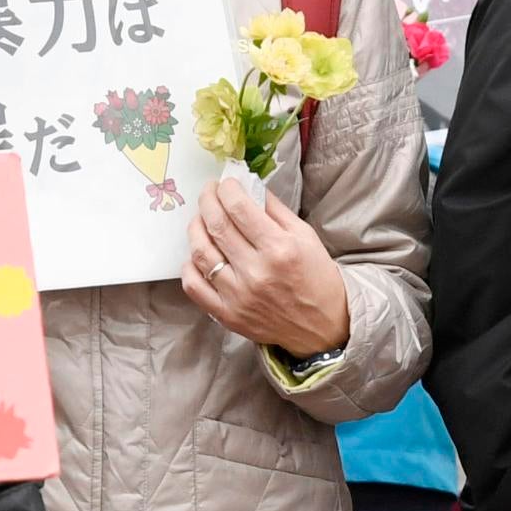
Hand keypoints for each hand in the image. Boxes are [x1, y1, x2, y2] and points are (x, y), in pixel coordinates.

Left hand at [184, 174, 352, 359]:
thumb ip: (276, 210)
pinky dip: (189, 266)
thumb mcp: (306, 237)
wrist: (322, 327)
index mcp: (279, 249)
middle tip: (209, 192)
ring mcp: (238, 296)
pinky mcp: (227, 314)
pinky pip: (194, 286)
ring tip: (201, 219)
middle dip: (207, 200)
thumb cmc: (317, 279)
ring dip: (195, 228)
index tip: (225, 183)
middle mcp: (256, 272)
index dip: (226, 189)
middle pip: (216, 225)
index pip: (239, 208)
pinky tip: (197, 254)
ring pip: (200, 253)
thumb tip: (248, 188)